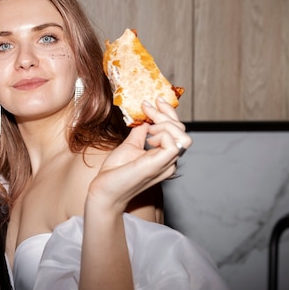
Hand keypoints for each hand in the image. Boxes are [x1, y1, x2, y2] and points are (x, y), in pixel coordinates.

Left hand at [86, 97, 190, 212]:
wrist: (105, 189)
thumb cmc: (116, 172)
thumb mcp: (130, 145)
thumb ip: (141, 133)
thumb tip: (146, 118)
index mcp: (164, 155)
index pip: (177, 130)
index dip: (168, 112)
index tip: (153, 101)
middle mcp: (170, 160)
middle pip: (182, 130)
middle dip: (164, 113)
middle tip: (146, 107)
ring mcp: (167, 164)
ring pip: (183, 135)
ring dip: (165, 124)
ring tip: (147, 128)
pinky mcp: (161, 165)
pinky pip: (173, 142)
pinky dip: (161, 134)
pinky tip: (148, 138)